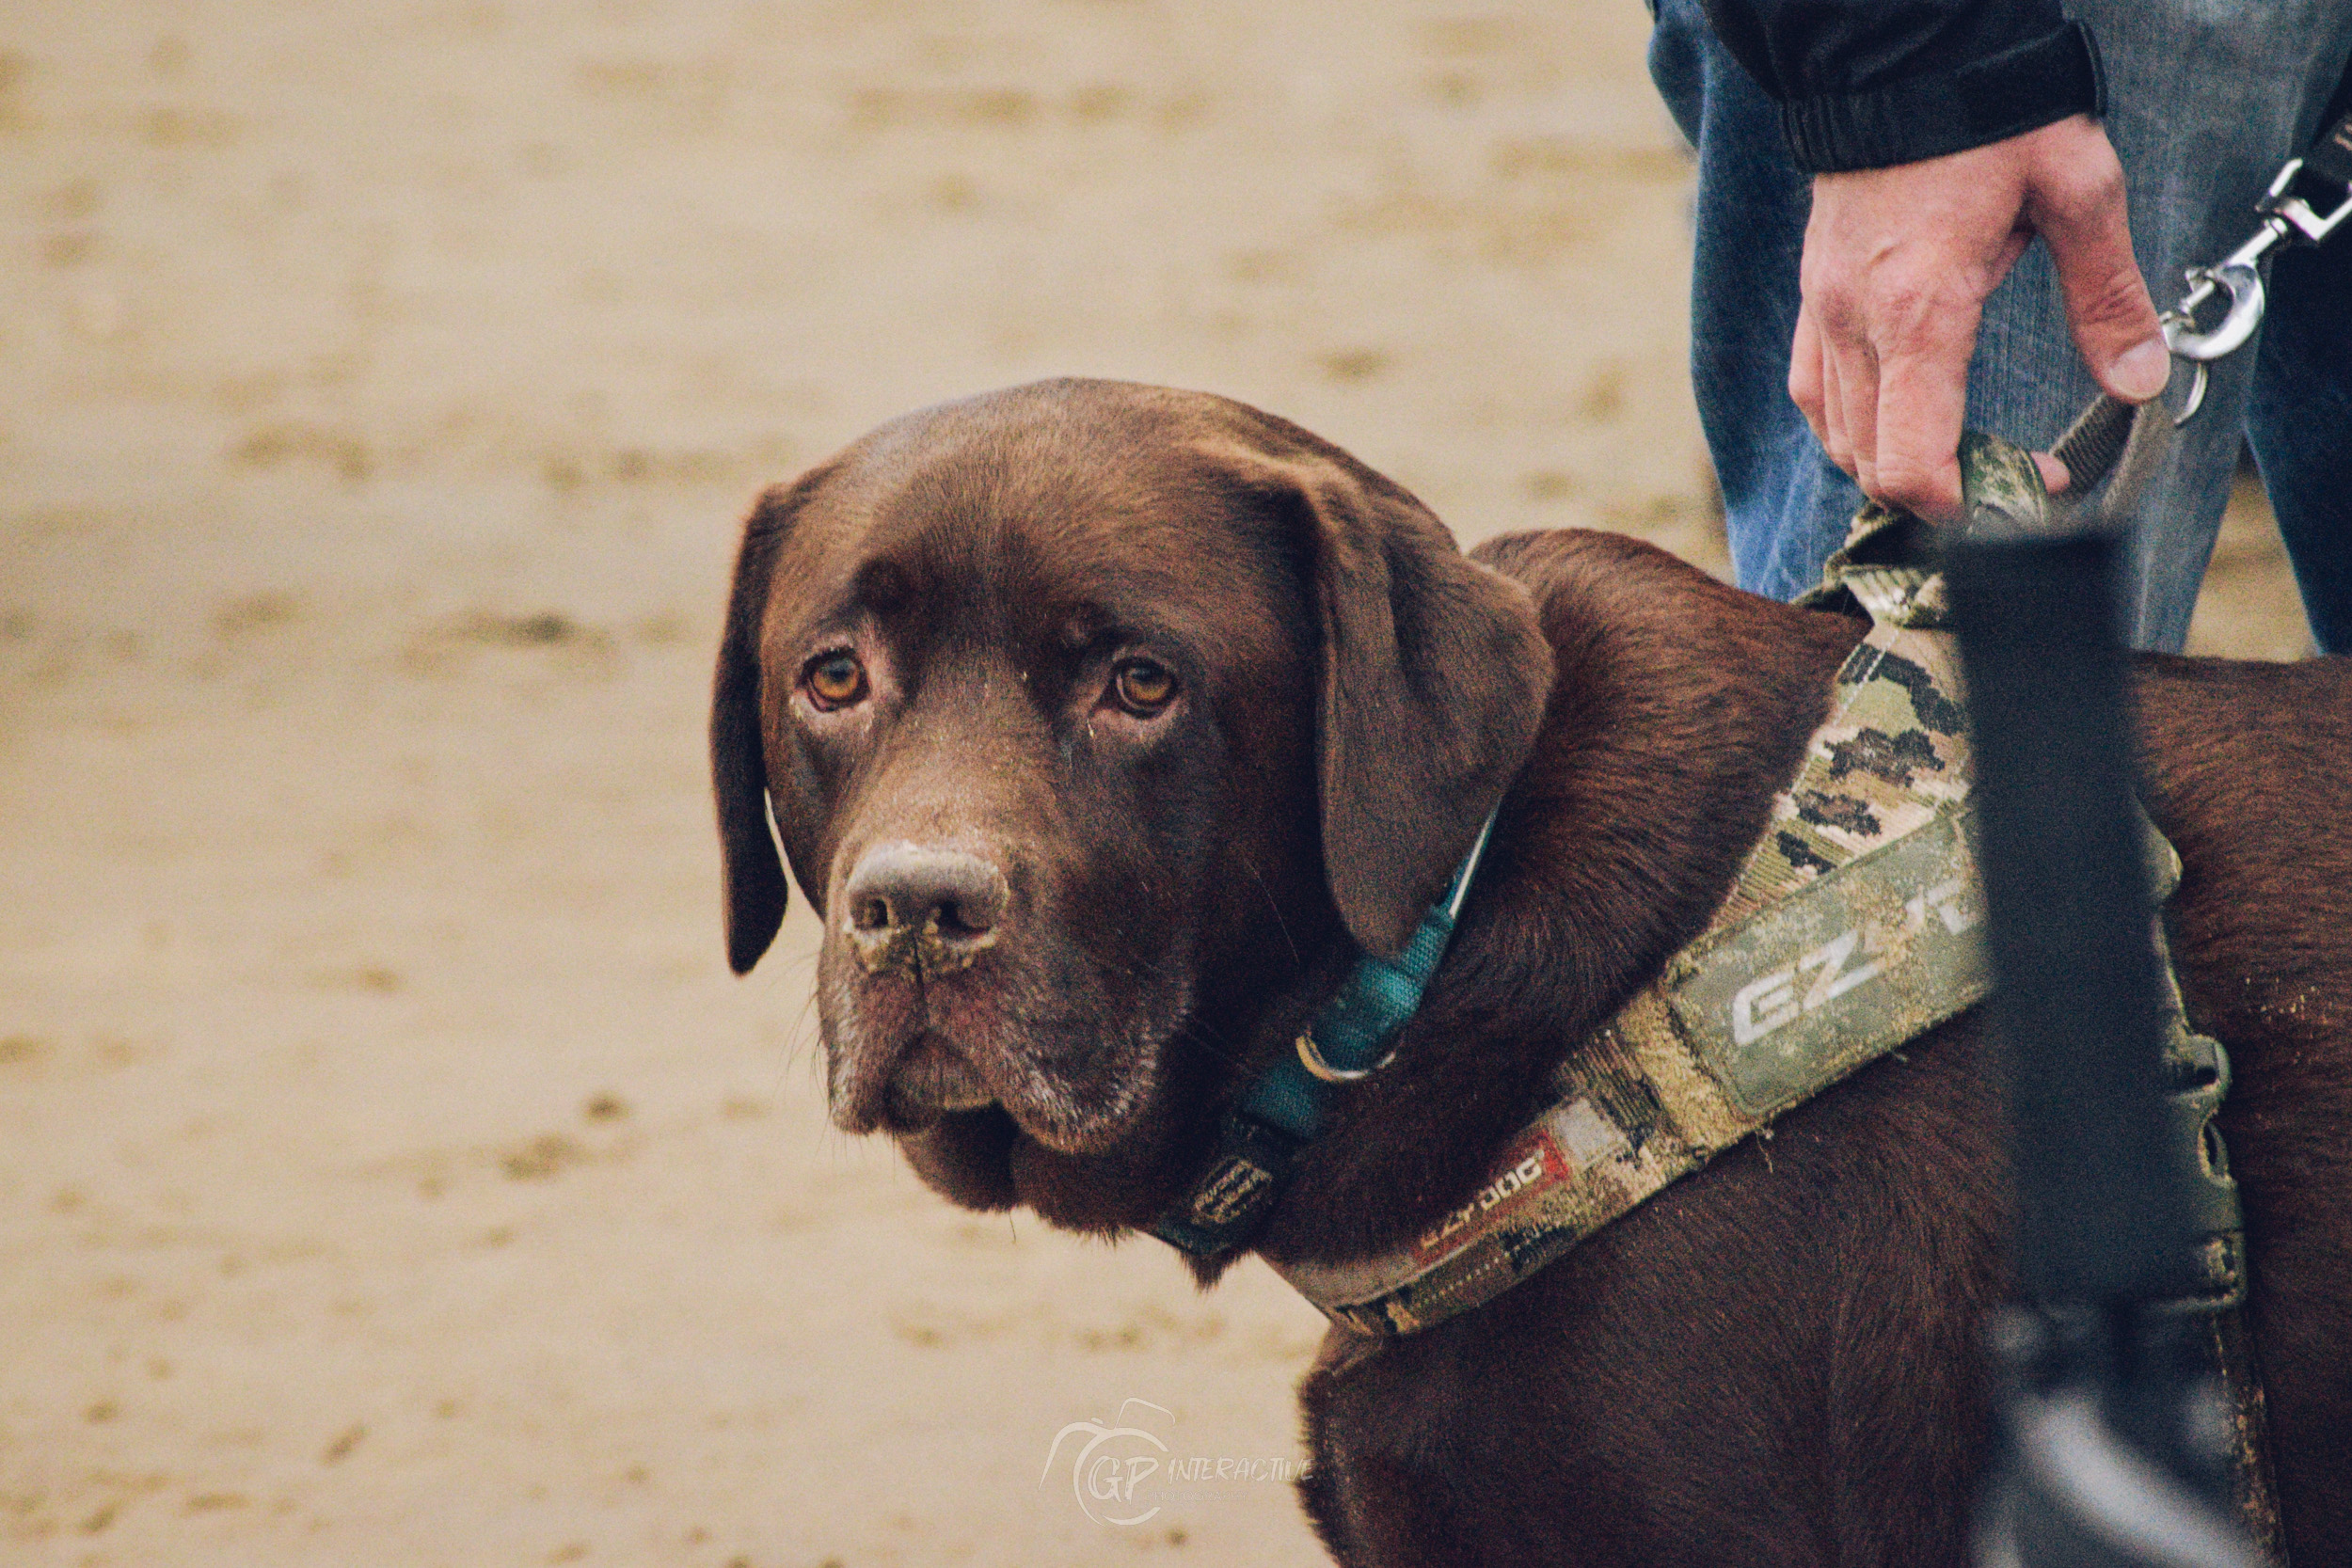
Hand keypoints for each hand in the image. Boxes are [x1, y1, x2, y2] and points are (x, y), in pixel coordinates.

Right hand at [1789, 114, 2169, 519]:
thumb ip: (2106, 298)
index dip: (1962, 507)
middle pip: (1871, 465)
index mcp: (1919, 311)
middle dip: (1942, 491)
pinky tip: (1899, 409)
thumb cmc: (1989, 117)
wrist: (1901, 58)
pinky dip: (1852, 423)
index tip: (2022, 494)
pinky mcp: (1811, 297)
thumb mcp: (2076, 191)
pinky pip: (1814, 392)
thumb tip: (2136, 381)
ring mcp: (1823, 313)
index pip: (1909, 462)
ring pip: (1836, 437)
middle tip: (2010, 472)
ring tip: (1959, 445)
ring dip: (1893, 460)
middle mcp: (1856, 324)